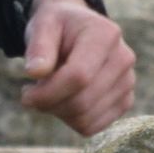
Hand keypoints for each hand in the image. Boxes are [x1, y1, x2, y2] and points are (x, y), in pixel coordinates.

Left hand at [21, 0, 134, 135]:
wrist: (77, 30)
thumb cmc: (57, 27)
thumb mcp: (42, 25)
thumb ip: (38, 47)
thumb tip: (35, 72)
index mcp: (105, 35)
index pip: (79, 76)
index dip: (48, 92)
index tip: (26, 93)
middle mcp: (123, 59)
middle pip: (82, 101)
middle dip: (49, 104)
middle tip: (31, 93)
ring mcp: (127, 82)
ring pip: (86, 119)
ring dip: (58, 112)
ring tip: (49, 91)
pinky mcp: (124, 101)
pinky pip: (92, 126)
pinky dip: (70, 120)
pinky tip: (63, 100)